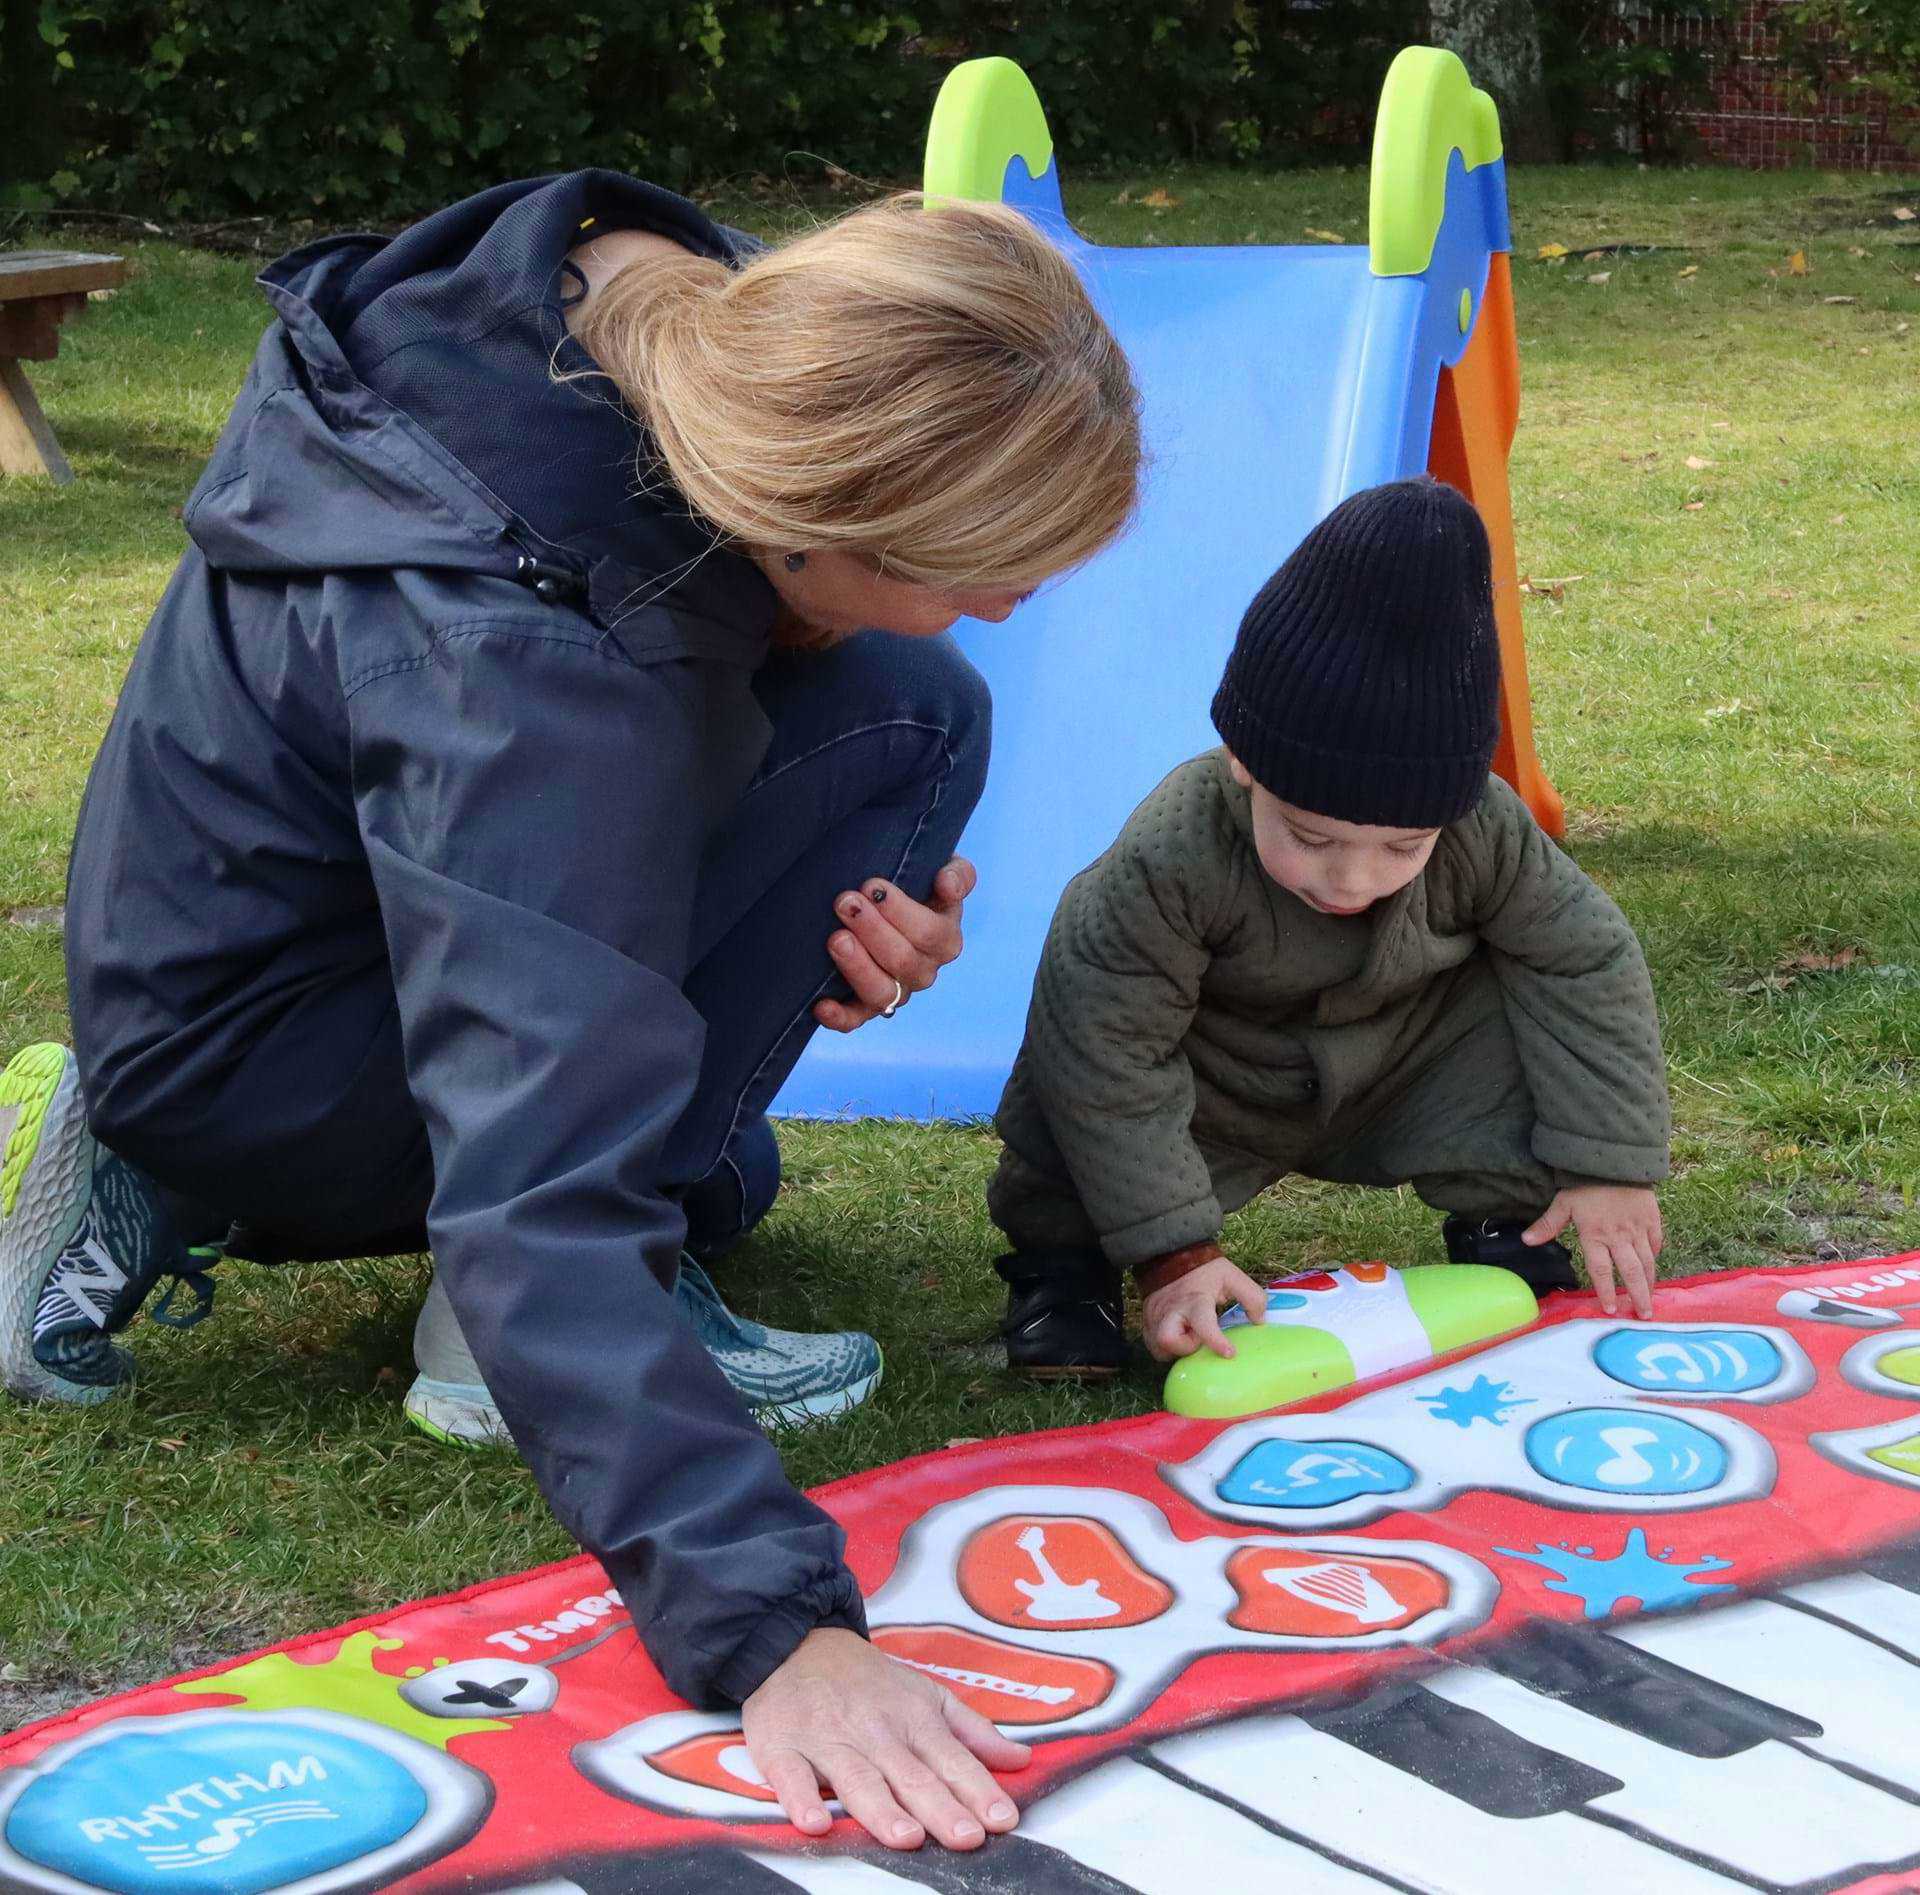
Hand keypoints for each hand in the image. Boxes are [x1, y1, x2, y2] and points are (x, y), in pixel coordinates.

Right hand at [741, 1627, 1028, 1850]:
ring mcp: (828, 1739)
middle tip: (966, 1837)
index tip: (1002, 1819)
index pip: (952, 1759)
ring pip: (858, 1778)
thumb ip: (972, 1731)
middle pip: (910, 1775)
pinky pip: (791, 1776)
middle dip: (940, 1808)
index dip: (978, 1790)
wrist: (796, 1642)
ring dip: (882, 1809)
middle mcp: (875, 1731)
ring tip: (907, 1837)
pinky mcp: (783, 1747)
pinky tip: (816, 1823)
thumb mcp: (926, 1693)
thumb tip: (1021, 1759)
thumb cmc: (867, 1680)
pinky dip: (802, 1799)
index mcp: (913, 1719)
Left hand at [816, 857, 975, 1032]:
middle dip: (872, 930)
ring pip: (882, 993)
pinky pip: (855, 1019)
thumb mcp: (943, 869)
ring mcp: (895, 992)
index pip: (929, 933)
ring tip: (836, 939)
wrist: (884, 903)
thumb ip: (957, 874)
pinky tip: (821, 1005)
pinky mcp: (865, 1007)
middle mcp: (923, 972)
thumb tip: (947, 884)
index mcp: (945, 941)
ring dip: (858, 967)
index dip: (900, 912)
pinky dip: (839, 1017)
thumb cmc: (916, 884)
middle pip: (903, 961)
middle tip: (845, 902)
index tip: (871, 885)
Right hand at [1141, 1257, 1269, 1361]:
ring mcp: (1155, 1316)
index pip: (1203, 1323)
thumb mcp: (1232, 1277)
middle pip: (1167, 1340)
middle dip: (1184, 1347)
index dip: (1215, 1341)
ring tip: (1188, 1335)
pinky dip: (1167, 1347)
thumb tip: (1260, 1321)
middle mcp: (1171, 1310)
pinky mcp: (1146, 1320)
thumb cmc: (1204, 1270)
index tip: (1229, 1353)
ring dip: (1176, 1349)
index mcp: (1195, 1300)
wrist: (1171, 1254)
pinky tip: (1179, 1335)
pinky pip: (1153, 1344)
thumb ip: (1252, 1297)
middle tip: (1197, 1339)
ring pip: (1158, 1347)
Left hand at [1524, 1184, 1662, 1318]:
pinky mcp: (1652, 1220)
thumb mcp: (1563, 1203)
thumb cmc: (1585, 1185)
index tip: (1610, 1310)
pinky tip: (1654, 1266)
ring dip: (1650, 1282)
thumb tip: (1526, 1241)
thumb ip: (1547, 1225)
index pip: (1600, 1270)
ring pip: (1647, 1262)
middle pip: (1631, 1273)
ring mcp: (1638, 1229)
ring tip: (1652, 1300)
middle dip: (1638, 1296)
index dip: (1605, 1291)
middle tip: (1644, 1316)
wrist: (1614, 1161)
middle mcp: (1619, 1237)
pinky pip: (1656, 1243)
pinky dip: (1655, 1256)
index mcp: (1595, 1235)